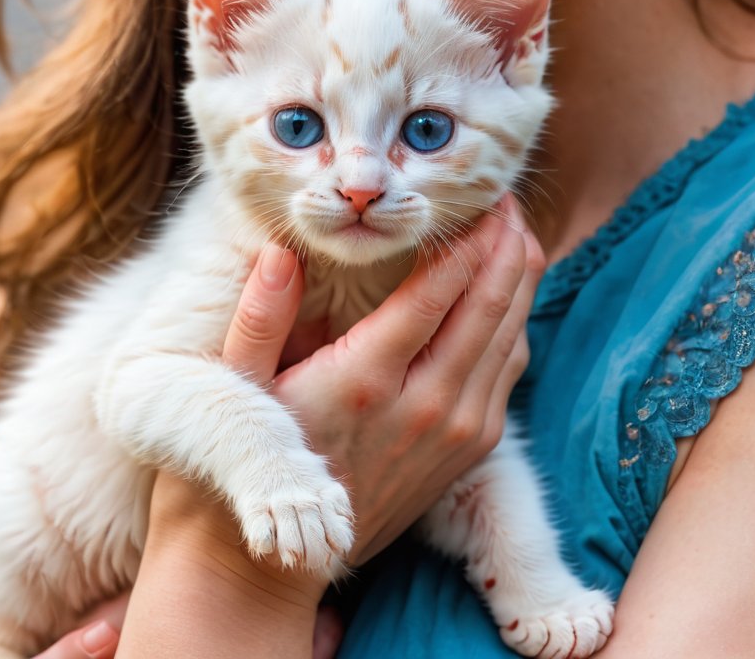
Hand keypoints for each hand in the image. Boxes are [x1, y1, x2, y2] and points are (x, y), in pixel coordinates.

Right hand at [273, 194, 543, 564]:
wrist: (280, 562)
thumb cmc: (252, 459)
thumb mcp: (234, 389)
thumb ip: (259, 317)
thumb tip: (280, 251)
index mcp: (365, 380)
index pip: (437, 292)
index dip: (467, 236)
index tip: (477, 193)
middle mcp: (423, 407)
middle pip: (489, 307)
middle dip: (505, 242)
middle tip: (505, 193)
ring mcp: (455, 433)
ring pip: (510, 337)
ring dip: (519, 277)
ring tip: (514, 225)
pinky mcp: (470, 452)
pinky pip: (508, 371)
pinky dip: (515, 321)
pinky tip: (508, 286)